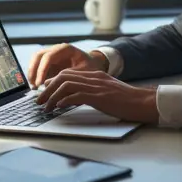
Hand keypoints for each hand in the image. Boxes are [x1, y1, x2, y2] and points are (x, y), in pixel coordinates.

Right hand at [27, 43, 107, 88]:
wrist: (94, 63)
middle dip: (34, 71)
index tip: (40, 83)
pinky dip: (35, 75)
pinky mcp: (49, 62)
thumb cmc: (91, 67)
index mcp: (65, 49)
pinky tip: (37, 87)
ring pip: (35, 60)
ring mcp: (52, 55)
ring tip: (34, 87)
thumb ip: (72, 79)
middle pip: (38, 56)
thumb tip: (57, 90)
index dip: (42, 70)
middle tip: (34, 86)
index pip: (48, 57)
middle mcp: (56, 49)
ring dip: (32, 73)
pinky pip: (37, 66)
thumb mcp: (85, 73)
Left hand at [35, 69, 159, 123]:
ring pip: (66, 85)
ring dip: (52, 96)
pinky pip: (76, 95)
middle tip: (39, 101)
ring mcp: (96, 86)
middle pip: (63, 76)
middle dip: (48, 89)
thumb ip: (92, 91)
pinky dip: (64, 101)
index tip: (44, 91)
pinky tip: (58, 108)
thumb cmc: (127, 101)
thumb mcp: (107, 92)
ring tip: (45, 107)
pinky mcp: (99, 96)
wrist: (142, 102)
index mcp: (95, 75)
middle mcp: (94, 77)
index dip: (53, 81)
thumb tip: (74, 98)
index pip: (68, 73)